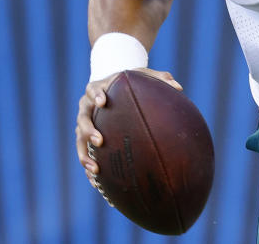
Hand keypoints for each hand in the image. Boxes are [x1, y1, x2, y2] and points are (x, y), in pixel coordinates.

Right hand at [74, 68, 181, 189]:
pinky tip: (97, 183)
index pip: (92, 90)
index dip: (95, 95)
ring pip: (80, 140)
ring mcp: (84, 123)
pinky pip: (85, 154)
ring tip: (95, 169)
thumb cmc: (130, 82)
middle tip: (100, 141)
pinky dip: (90, 167)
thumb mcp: (142, 75)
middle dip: (89, 131)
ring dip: (85, 155)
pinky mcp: (85, 138)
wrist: (112, 89)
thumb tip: (179, 87)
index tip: (102, 102)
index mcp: (97, 89)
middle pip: (82, 119)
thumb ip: (159, 78)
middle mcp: (86, 107)